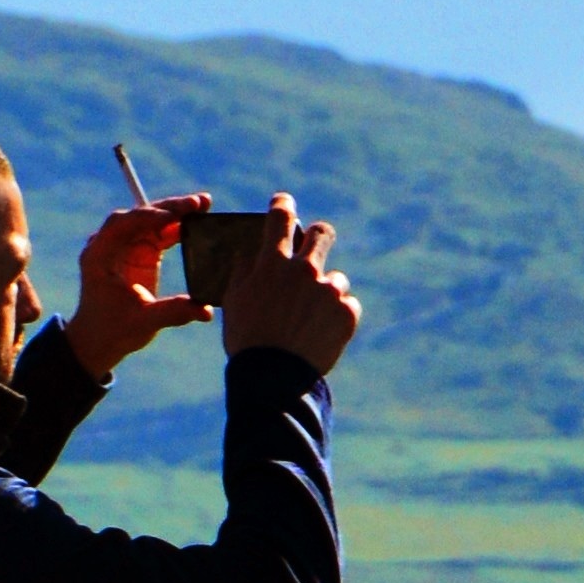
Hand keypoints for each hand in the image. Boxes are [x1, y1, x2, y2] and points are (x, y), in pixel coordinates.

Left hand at [67, 196, 209, 384]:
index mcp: (99, 255)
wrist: (98, 341)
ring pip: (153, 220)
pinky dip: (178, 227)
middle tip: (198, 203)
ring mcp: (126, 246)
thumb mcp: (142, 323)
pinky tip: (198, 224)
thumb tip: (206, 311)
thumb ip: (173, 312)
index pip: (122, 224)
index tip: (172, 216)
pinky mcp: (140, 252)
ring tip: (204, 206)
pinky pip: (160, 232)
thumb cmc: (111, 331)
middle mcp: (110, 244)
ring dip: (177, 212)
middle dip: (169, 208)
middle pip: (140, 215)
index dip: (148, 217)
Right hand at [221, 192, 359, 378]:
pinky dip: (337, 316)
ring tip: (310, 319)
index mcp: (272, 264)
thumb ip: (244, 271)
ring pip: (335, 278)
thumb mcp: (235, 302)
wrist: (273, 380)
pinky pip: (347, 304)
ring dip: (325, 291)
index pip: (280, 218)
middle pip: (321, 233)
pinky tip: (322, 333)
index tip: (284, 202)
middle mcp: (304, 270)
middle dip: (318, 236)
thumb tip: (251, 250)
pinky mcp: (347, 312)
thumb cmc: (248, 341)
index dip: (283, 205)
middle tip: (313, 247)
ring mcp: (328, 290)